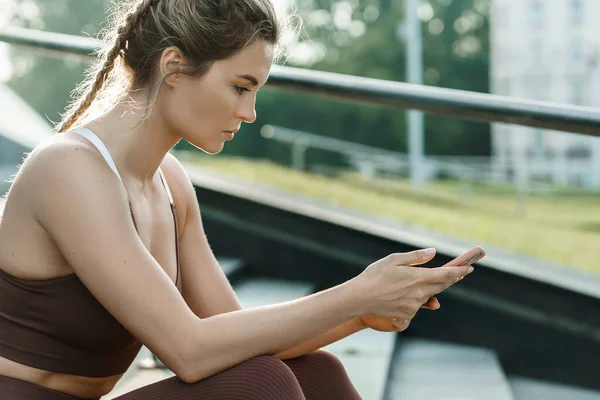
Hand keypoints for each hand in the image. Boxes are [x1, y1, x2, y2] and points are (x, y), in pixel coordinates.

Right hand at [351, 248, 472, 328]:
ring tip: (425, 281)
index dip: (459, 271)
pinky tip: (406, 294)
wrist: (359, 298)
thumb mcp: (394, 260)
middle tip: (458, 273)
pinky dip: (417, 299)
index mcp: (417, 277)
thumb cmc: (374, 275)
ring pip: (429, 296)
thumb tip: (433, 252)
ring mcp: (414, 305)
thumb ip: (415, 257)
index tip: (469, 268)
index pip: (445, 275)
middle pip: (442, 286)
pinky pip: (417, 305)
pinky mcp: (408, 314)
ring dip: (431, 289)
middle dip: (451, 279)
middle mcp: (419, 293)